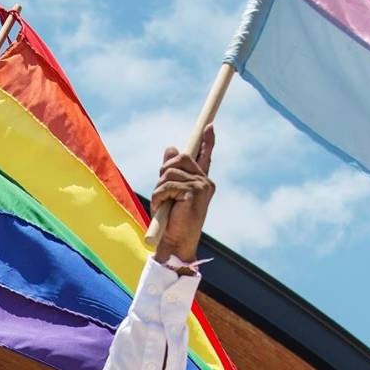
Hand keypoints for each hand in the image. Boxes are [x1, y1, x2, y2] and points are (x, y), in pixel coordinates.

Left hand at [151, 126, 214, 266]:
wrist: (176, 242)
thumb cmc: (173, 220)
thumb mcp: (170, 192)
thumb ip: (171, 171)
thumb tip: (171, 148)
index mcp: (202, 181)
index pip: (205, 156)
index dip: (207, 141)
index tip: (210, 126)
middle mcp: (206, 182)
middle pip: (179, 158)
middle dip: (163, 172)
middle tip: (162, 192)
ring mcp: (202, 187)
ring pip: (169, 172)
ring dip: (159, 189)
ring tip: (162, 205)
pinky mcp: (194, 193)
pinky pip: (167, 185)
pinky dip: (159, 197)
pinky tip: (162, 209)